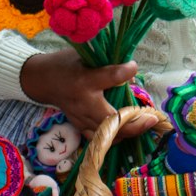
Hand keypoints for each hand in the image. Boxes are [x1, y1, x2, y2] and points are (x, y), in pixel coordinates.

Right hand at [20, 49, 157, 140]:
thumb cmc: (67, 65)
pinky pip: (100, 139)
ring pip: (108, 134)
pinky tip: (127, 131)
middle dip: (135, 123)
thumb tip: (132, 72)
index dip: (125, 72)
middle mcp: (83, 103)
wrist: (43, 80)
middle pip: (112, 119)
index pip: (110, 77)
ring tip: (143, 125)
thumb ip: (108, 64)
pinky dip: (115, 137)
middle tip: (152, 119)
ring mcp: (81, 118)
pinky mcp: (80, 127)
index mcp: (84, 80)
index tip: (133, 66)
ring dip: (128, 131)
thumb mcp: (86, 56)